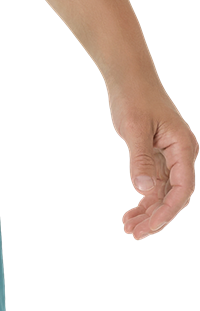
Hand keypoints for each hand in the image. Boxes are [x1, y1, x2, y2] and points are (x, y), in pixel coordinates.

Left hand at [107, 82, 198, 239]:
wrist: (127, 75)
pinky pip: (154, 183)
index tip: (149, 226)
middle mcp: (181, 154)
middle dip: (156, 218)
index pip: (182, 188)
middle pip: (174, 195)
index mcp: (183, 146)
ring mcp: (170, 156)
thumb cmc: (133, 95)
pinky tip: (130, 212)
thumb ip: (140, 159)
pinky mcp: (157, 155)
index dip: (167, 211)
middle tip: (133, 234)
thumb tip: (144, 191)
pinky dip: (143, 198)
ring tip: (127, 228)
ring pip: (163, 193)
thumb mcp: (134, 127)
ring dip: (147, 212)